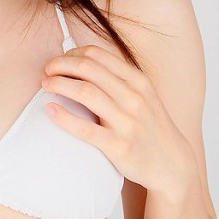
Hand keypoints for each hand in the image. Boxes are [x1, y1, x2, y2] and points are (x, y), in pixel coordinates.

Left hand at [41, 44, 194, 193]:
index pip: (97, 55)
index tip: (59, 61)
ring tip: (46, 86)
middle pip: (88, 68)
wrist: (172, 164)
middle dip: (60, 65)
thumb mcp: (143, 95)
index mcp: (138, 81)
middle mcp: (134, 97)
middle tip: (47, 71)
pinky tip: (50, 110)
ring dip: (59, 84)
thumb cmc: (150, 126)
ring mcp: (127, 122)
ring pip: (85, 92)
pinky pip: (85, 129)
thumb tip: (81, 61)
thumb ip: (118, 78)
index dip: (72, 54)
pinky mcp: (119, 147)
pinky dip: (64, 117)